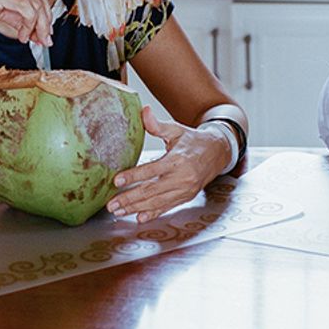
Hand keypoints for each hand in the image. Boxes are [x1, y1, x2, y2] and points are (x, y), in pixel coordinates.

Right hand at [0, 0, 53, 47]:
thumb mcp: (0, 8)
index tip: (45, 30)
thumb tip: (39, 30)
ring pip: (35, 5)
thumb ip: (19, 15)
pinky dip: (28, 26)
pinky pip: (25, 9)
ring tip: (29, 38)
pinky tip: (22, 35)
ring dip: (37, 27)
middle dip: (45, 23)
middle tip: (44, 39)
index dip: (46, 14)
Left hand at [107, 106, 234, 222]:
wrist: (217, 153)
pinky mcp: (186, 197)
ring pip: (157, 202)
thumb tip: (143, 111)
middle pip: (152, 191)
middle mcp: (182, 177)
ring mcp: (185, 190)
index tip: (117, 181)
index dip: (133, 176)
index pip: (152, 170)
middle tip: (112, 204)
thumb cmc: (193, 141)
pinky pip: (167, 207)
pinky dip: (153, 214)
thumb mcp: (176, 130)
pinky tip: (139, 218)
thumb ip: (157, 125)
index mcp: (178, 159)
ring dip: (136, 208)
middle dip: (130, 199)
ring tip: (119, 210)